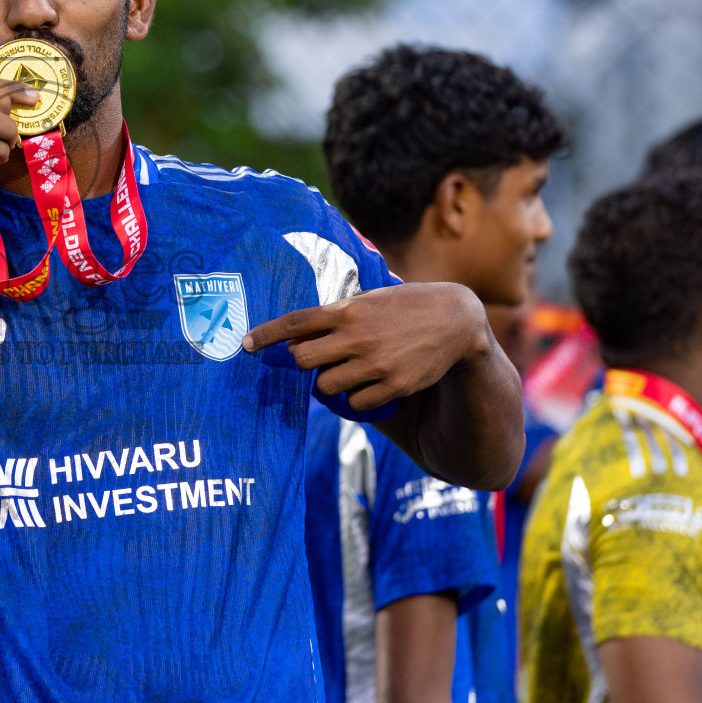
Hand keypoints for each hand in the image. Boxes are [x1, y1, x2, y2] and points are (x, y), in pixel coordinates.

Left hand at [242, 282, 488, 412]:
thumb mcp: (370, 298)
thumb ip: (337, 314)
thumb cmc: (405, 306)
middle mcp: (357, 337)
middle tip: (316, 359)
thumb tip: (298, 335)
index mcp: (348, 310)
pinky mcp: (393, 386)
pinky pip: (354, 404)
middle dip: (303, 362)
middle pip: (303, 359)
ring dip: (329, 382)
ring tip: (348, 370)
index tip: (246, 344)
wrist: (455, 320)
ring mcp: (375, 363)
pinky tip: (369, 383)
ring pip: (325, 386)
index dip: (266, 334)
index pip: (296, 323)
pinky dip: (355, 397)